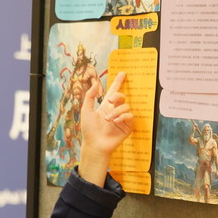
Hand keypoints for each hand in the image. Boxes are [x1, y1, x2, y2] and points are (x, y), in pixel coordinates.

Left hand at [78, 71, 133, 185]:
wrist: (94, 144)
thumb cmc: (88, 130)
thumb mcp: (86, 111)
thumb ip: (90, 96)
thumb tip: (95, 83)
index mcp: (105, 106)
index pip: (113, 91)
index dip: (118, 82)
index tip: (122, 73)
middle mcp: (115, 110)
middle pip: (122, 96)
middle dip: (117, 96)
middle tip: (110, 101)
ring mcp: (122, 118)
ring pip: (125, 106)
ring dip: (116, 111)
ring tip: (107, 119)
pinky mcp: (127, 126)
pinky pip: (130, 116)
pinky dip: (123, 116)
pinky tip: (115, 122)